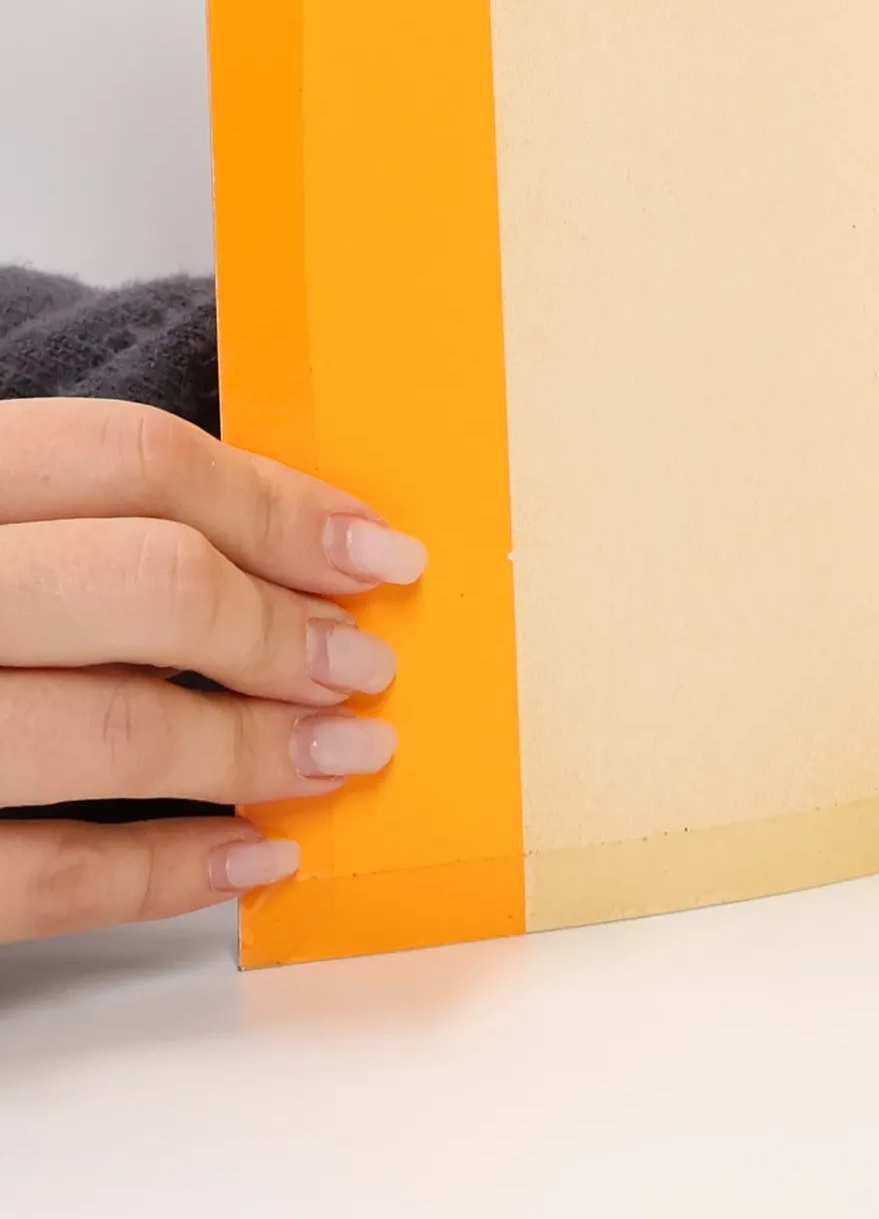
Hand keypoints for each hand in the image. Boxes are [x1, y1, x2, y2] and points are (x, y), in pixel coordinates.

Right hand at [0, 399, 422, 941]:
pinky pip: (38, 879)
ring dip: (257, 755)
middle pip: (146, 585)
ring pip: (111, 733)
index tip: (378, 552)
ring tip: (342, 757)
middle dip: (283, 634)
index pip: (136, 459)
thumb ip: (86, 522)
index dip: (281, 505)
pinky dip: (167, 877)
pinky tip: (252, 858)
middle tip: (364, 665)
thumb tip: (300, 549)